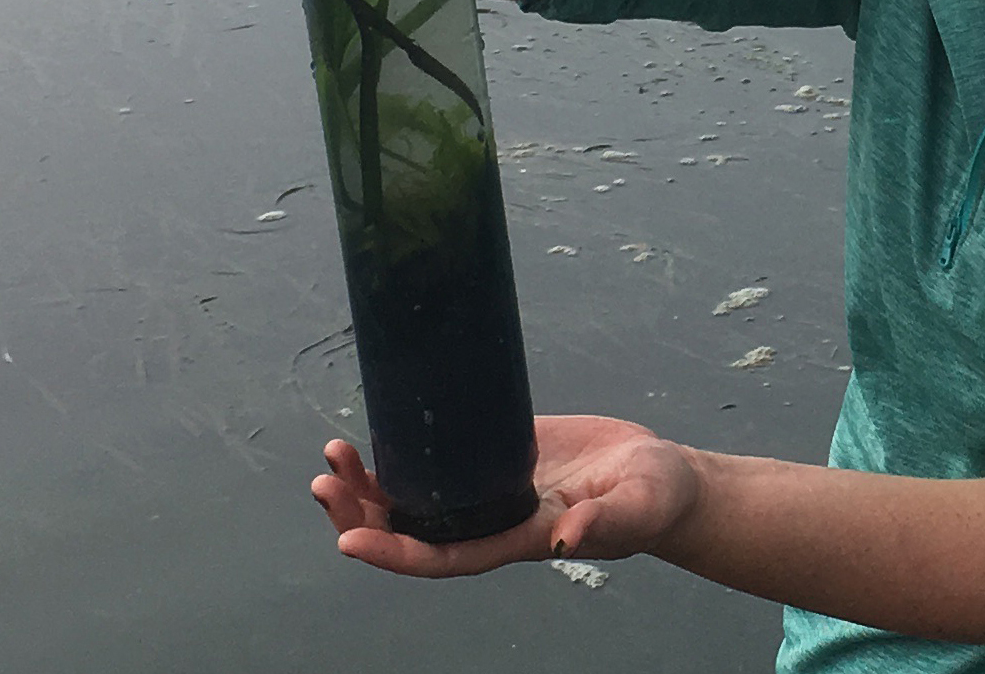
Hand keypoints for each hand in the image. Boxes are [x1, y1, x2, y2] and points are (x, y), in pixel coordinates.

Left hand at [309, 415, 704, 577]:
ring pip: (415, 494)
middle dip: (363, 511)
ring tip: (334, 456)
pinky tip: (377, 429)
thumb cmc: (652, 500)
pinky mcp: (496, 451)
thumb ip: (604, 523)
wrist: (658, 475)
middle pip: (411, 527)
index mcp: (517, 538)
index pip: (444, 555)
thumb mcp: (636, 508)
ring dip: (369, 483)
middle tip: (326, 481)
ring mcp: (489, 485)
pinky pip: (439, 457)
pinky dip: (404, 449)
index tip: (349, 538)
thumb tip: (566, 538)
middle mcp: (491, 518)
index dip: (395, 551)